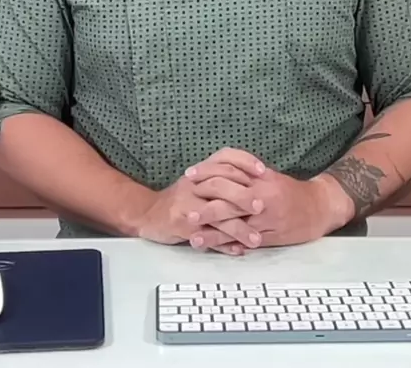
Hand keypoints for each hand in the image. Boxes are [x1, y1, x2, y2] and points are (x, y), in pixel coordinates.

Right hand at [136, 149, 266, 252]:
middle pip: (221, 184)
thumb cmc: (180, 199)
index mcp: (201, 172)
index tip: (263, 170)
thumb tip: (255, 179)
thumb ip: (222, 179)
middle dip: (243, 195)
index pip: (225, 158)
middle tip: (262, 206)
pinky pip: (206, 236)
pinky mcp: (181, 225)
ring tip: (256, 239)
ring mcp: (187, 205)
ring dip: (238, 227)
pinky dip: (223, 245)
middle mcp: (194, 184)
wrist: (147, 213)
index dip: (244, 162)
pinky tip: (238, 251)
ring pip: (216, 214)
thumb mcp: (198, 182)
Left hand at [185, 150, 354, 251]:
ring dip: (211, 230)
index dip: (207, 174)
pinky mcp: (271, 235)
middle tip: (183, 208)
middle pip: (227, 199)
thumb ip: (247, 174)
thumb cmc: (291, 191)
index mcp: (259, 178)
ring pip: (234, 223)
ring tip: (191, 233)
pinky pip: (246, 240)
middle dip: (204, 204)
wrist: (320, 206)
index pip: (228, 173)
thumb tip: (220, 171)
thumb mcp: (269, 176)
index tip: (189, 175)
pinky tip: (215, 247)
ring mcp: (266, 218)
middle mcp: (261, 196)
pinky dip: (229, 244)